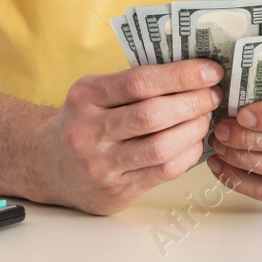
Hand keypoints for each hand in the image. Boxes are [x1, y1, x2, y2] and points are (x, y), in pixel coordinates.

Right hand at [43, 59, 220, 214]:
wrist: (48, 165)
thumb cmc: (84, 120)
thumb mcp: (94, 92)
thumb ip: (133, 83)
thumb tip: (192, 70)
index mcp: (86, 95)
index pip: (139, 82)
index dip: (180, 75)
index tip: (209, 71)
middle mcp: (89, 131)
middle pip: (152, 115)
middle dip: (192, 102)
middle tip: (212, 95)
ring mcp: (100, 165)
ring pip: (161, 147)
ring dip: (193, 130)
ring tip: (205, 117)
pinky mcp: (115, 191)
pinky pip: (162, 172)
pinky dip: (187, 155)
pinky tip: (195, 142)